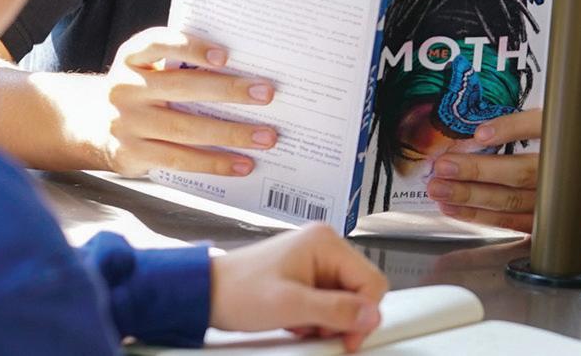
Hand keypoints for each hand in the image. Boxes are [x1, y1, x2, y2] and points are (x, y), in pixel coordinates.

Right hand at [101, 27, 279, 176]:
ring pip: (184, 129)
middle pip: (181, 88)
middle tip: (266, 93)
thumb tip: (245, 71)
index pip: (158, 43)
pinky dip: (214, 162)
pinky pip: (179, 160)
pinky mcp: (131, 155)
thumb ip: (181, 64)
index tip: (225, 55)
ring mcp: (126, 124)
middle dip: (228, 90)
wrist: (93, 125)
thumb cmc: (141, 90)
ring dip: (230, 134)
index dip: (190, 47)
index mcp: (131, 57)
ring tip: (266, 136)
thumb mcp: (148, 69)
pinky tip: (242, 163)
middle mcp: (124, 88)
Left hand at [210, 224, 388, 352]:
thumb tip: (370, 314)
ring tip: (300, 323)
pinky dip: (316, 317)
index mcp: (325, 243)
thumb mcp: (291, 305)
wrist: (209, 294)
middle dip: (342, 317)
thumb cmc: (239, 291)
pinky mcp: (307, 275)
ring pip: (345, 299)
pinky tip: (296, 320)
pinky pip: (328, 301)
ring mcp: (315, 260)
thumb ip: (335, 310)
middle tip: (318, 330)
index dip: (364, 314)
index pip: (371, 281)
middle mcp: (324, 247)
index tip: (348, 337)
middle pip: (360, 290)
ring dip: (327, 320)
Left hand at [424, 109, 580, 231]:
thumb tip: (479, 130)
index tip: (480, 132)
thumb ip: (527, 121)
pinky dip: (480, 216)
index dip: (510, 129)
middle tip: (444, 166)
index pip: (541, 129)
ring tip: (440, 189)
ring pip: (511, 202)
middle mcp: (569, 172)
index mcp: (573, 139)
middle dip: (478, 170)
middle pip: (520, 173)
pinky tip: (454, 208)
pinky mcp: (549, 223)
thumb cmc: (577, 140)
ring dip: (471, 197)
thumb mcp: (562, 119)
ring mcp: (559, 202)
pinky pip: (510, 223)